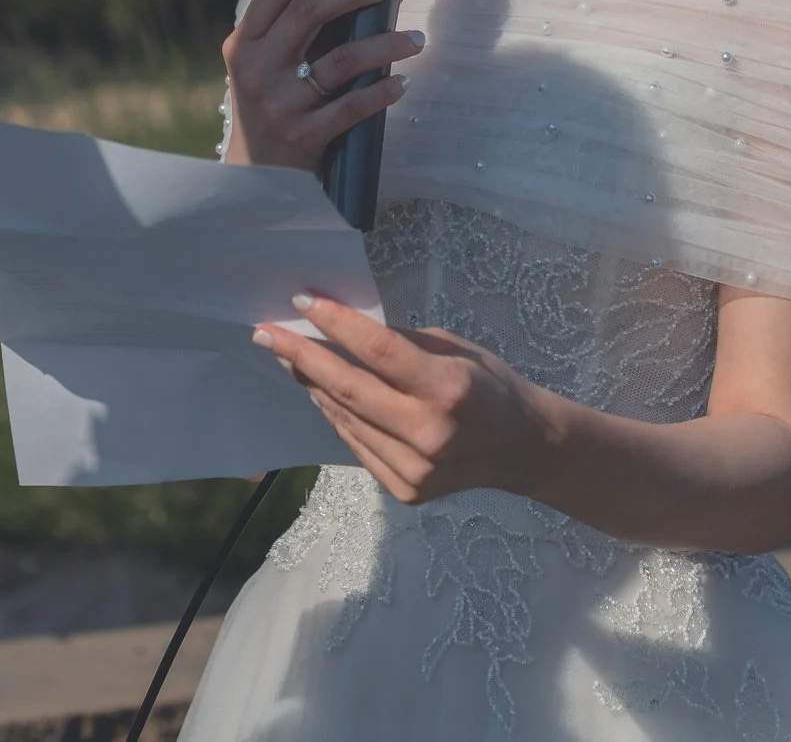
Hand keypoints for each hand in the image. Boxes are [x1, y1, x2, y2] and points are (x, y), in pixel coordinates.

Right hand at [222, 0, 422, 171]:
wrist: (257, 177)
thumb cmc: (269, 108)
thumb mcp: (260, 65)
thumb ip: (288, 28)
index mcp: (243, 44)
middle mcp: (256, 70)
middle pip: (309, 12)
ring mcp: (279, 104)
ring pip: (341, 59)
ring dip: (386, 43)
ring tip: (416, 39)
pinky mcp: (303, 136)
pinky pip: (353, 106)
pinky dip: (383, 91)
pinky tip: (402, 82)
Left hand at [254, 293, 562, 505]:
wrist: (523, 448)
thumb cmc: (490, 385)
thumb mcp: (455, 349)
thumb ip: (401, 344)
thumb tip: (342, 329)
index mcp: (448, 388)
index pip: (377, 350)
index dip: (336, 324)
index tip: (302, 301)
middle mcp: (429, 432)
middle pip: (348, 389)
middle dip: (301, 357)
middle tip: (267, 332)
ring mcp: (415, 468)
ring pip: (346, 418)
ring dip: (312, 385)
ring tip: (288, 358)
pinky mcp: (405, 489)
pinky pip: (356, 445)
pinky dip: (335, 415)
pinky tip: (320, 392)